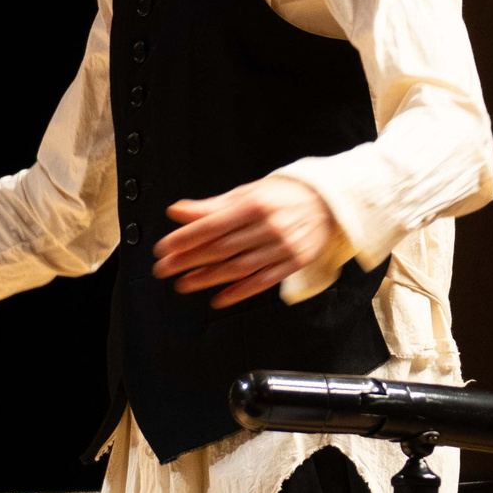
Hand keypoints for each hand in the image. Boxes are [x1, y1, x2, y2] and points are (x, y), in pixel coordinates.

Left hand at [150, 176, 339, 307]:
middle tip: (163, 269)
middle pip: (222, 248)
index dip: (185, 238)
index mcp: (255, 205)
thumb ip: (212, 206)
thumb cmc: (282, 196)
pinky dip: (239, 292)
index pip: (212, 225)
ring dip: (208, 278)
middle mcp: (269, 227)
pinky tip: (218, 299)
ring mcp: (283, 247)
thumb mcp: (247, 193)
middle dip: (188, 260)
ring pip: (239, 268)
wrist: (329, 203)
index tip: (163, 248)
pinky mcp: (294, 264)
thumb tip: (176, 211)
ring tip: (183, 283)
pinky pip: (262, 281)